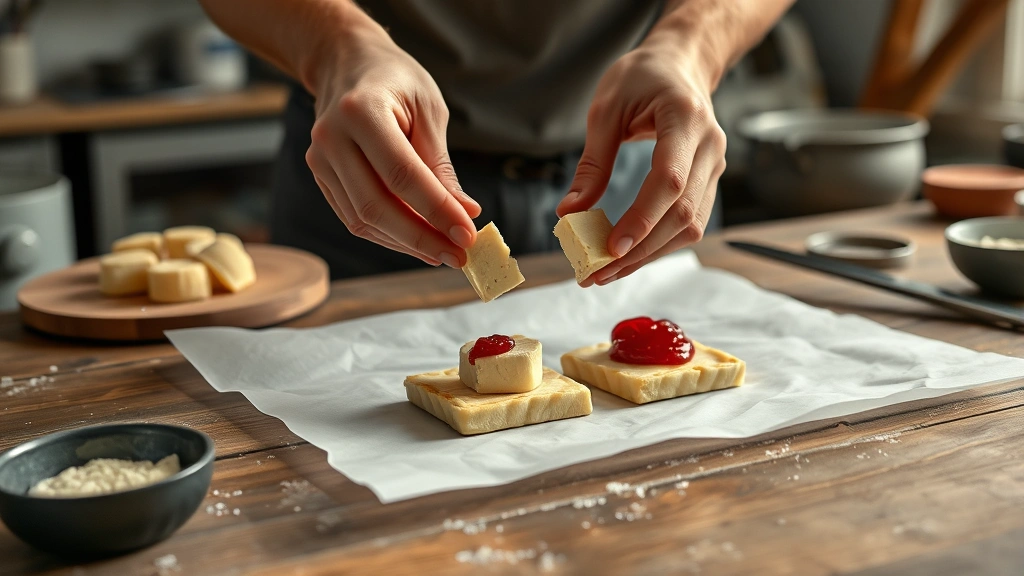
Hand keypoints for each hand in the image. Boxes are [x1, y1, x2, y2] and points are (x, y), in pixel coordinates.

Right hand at [306, 26, 480, 267]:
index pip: (401, 174)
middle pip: (377, 205)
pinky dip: (389, 236)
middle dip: (422, 237)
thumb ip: (440, 165)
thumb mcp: (429, 110)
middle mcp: (331, 137)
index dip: (436, 210)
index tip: (468, 235)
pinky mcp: (321, 176)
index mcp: (361, 111)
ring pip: (363, 220)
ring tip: (444, 253)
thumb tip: (464, 214)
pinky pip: (355, 218)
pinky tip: (419, 242)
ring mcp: (319, 159)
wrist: (347, 62)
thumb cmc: (397, 81)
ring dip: (407, 243)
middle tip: (459, 256)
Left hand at [556, 40, 726, 284]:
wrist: (680, 64)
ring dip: (649, 255)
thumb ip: (591, 163)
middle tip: (597, 273)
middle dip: (640, 250)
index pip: (669, 180)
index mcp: (685, 119)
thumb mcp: (605, 109)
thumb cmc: (641, 78)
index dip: (643, 219)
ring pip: (690, 226)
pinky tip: (628, 256)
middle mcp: (710, 145)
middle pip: (682, 213)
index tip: (611, 248)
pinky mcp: (709, 180)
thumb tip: (569, 212)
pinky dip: (658, 244)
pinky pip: (689, 222)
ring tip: (607, 272)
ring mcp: (715, 165)